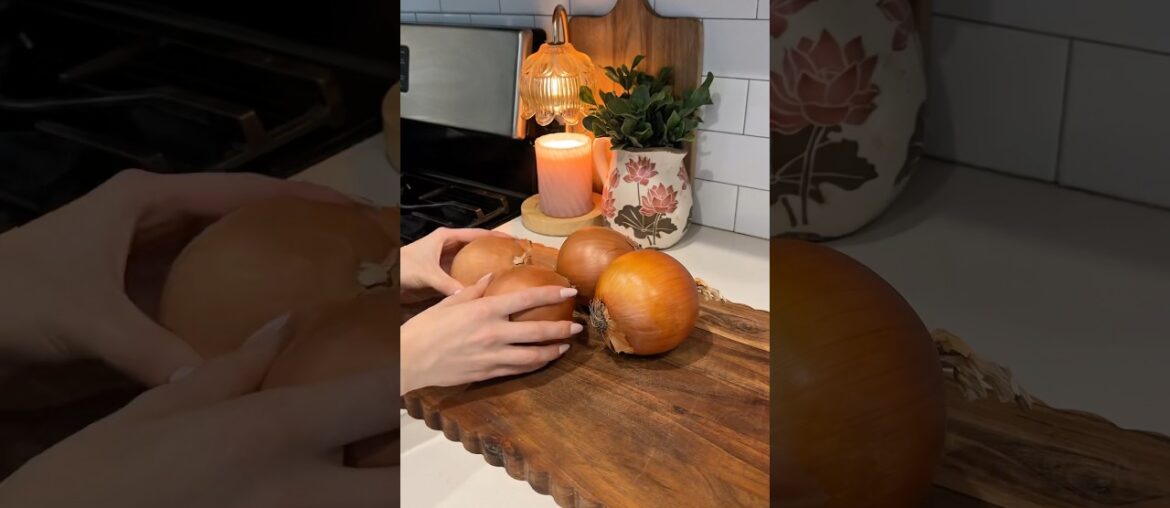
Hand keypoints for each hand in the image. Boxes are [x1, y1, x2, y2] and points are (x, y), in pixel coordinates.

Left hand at [0, 169, 351, 385]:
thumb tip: (216, 384)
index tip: (356, 213)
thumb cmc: (9, 295)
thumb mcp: (84, 317)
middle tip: (352, 263)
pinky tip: (265, 342)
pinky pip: (198, 307)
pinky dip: (232, 319)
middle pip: (241, 225)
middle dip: (294, 239)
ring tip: (325, 300)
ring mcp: (145, 267)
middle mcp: (154, 227)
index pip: (242, 191)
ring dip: (268, 280)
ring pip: (223, 267)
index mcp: (146, 202)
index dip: (301, 199)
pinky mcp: (135, 305)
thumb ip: (151, 350)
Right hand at [0, 313, 396, 507]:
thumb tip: (282, 327)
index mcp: (270, 435)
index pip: (376, 397)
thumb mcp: (158, 412)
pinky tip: (316, 493)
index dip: (411, 378)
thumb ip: (234, 369)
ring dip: (379, 493)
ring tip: (355, 469)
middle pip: (400, 484)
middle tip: (398, 443)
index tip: (417, 369)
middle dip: (410, 464)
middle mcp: (297, 493)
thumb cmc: (94, 479)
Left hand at [399, 227, 509, 302]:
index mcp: (446, 238)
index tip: (514, 240)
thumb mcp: (426, 274)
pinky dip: (472, 281)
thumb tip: (469, 297)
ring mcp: (445, 262)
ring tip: (504, 275)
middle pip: (476, 248)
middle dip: (493, 253)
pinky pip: (462, 277)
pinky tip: (484, 289)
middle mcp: (448, 248)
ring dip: (484, 268)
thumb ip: (448, 284)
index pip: (477, 234)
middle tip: (513, 260)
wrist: (383, 278)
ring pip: (470, 263)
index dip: (496, 236)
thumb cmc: (401, 267)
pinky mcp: (441, 275)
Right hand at [400, 274, 580, 393]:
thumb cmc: (427, 327)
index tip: (569, 290)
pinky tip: (543, 360)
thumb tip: (492, 276)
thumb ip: (476, 289)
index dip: (551, 294)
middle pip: (537, 331)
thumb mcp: (451, 301)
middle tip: (577, 326)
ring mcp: (492, 355)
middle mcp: (493, 333)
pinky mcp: (488, 372)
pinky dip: (534, 365)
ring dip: (552, 350)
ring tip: (565, 346)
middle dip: (561, 329)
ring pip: (532, 355)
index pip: (526, 299)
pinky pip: (518, 369)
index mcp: (485, 310)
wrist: (411, 358)